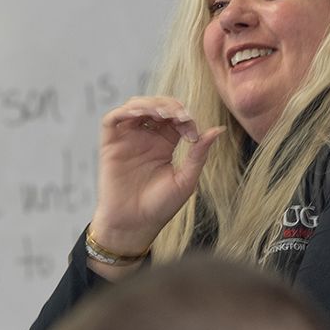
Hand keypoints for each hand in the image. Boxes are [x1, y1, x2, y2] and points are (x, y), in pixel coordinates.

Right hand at [89, 96, 224, 260]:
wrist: (135, 225)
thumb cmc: (160, 207)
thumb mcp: (185, 180)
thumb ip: (199, 154)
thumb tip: (219, 129)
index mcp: (164, 144)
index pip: (175, 118)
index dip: (185, 118)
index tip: (192, 134)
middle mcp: (145, 138)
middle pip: (156, 106)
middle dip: (170, 106)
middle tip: (180, 116)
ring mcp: (127, 139)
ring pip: (136, 107)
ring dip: (150, 104)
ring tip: (163, 114)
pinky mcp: (110, 144)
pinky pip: (114, 119)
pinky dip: (126, 111)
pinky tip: (140, 114)